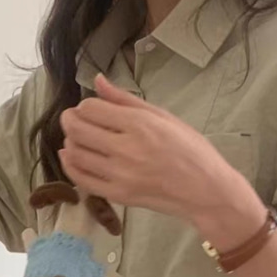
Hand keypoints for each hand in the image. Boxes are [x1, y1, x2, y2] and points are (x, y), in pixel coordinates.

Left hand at [58, 74, 260, 236]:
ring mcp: (120, 175)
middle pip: (78, 129)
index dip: (85, 106)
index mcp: (140, 125)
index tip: (92, 109)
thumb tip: (98, 81)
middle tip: (74, 120)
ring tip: (77, 139)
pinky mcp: (118, 195)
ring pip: (75, 153)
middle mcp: (126, 149)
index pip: (90, 109)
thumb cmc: (192, 152)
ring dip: (69, 142)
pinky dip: (70, 165)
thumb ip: (127, 100)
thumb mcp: (165, 118)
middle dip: (70, 121)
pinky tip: (72, 157)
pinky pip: (82, 179)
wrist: (207, 192)